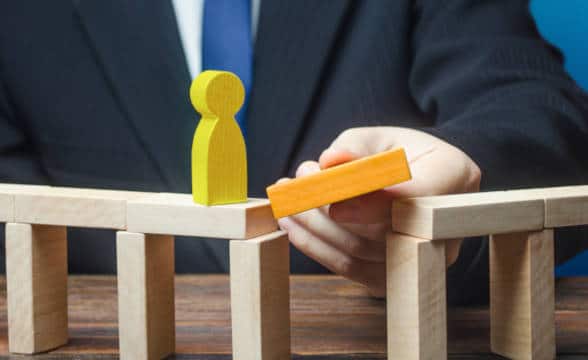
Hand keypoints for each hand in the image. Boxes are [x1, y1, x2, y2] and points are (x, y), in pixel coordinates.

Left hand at [277, 127, 480, 297]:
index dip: (376, 203)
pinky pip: (353, 269)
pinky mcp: (396, 274)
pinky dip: (318, 249)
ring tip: (288, 202)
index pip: (419, 197)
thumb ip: (355, 147)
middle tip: (297, 185)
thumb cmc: (398, 152)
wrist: (415, 179)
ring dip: (315, 229)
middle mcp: (447, 225)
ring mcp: (423, 256)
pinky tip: (294, 227)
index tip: (334, 203)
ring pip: (363, 253)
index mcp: (454, 176)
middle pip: (384, 231)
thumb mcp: (379, 137)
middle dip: (330, 212)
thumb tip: (329, 161)